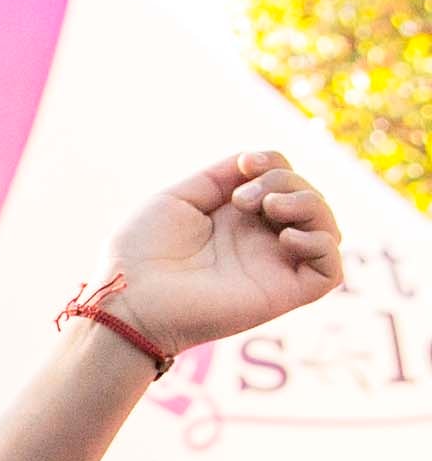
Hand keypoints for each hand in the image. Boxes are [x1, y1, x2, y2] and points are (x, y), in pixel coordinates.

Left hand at [82, 150, 343, 363]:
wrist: (128, 297)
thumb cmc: (141, 252)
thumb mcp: (180, 197)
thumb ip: (221, 176)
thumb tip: (255, 163)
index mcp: (237, 220)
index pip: (284, 180)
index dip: (275, 162)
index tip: (245, 163)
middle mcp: (260, 243)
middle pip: (309, 199)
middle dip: (286, 181)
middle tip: (243, 198)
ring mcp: (273, 268)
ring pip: (328, 230)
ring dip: (309, 204)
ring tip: (269, 208)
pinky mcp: (282, 295)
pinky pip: (330, 272)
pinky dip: (321, 244)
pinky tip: (286, 237)